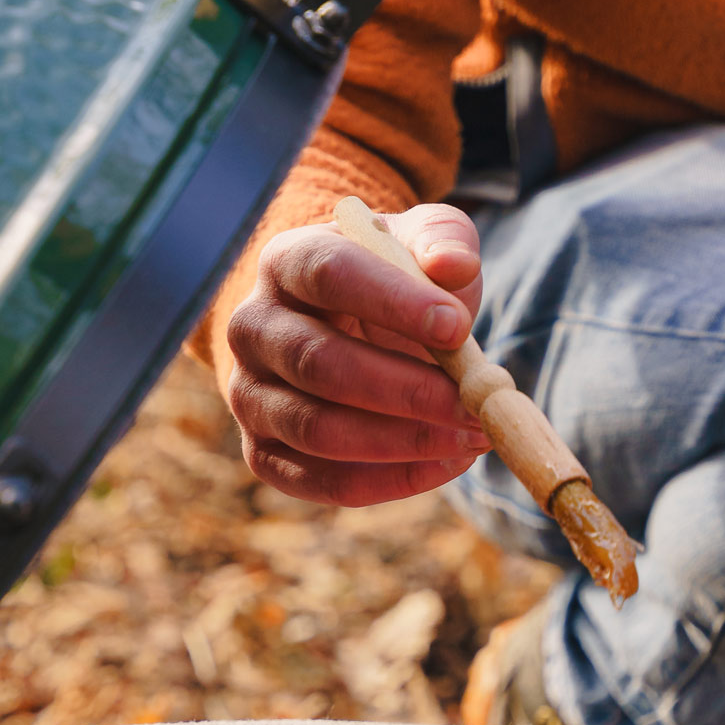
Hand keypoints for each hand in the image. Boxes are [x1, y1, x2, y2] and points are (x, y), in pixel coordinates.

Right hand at [223, 203, 491, 504]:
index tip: (457, 328)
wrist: (354, 330)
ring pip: (318, 430)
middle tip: (474, 406)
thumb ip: (442, 242)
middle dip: (407, 390)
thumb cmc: (394, 283)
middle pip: (318, 362)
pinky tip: (446, 463)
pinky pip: (322, 482)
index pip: (328, 273)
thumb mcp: (421, 245)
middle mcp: (252, 328)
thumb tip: (453, 265)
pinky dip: (391, 480)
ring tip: (472, 437)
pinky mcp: (264, 454)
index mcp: (286, 261)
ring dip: (404, 442)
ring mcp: (249, 395)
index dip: (392, 302)